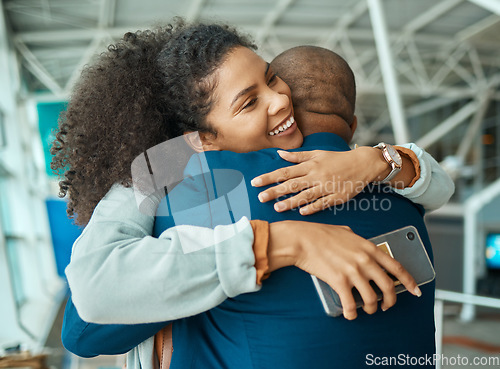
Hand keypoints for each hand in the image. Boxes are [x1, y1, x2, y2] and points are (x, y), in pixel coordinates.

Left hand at [251, 148, 387, 214]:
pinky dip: (312, 207)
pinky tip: (301, 212)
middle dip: (275, 191)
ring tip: (276, 208)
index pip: (285, 171)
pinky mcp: (337, 196)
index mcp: (310, 165)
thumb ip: (298, 156)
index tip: (255, 182)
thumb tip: (279, 154)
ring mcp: (327, 187)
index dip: (269, 177)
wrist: (363, 163)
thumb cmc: (337, 159)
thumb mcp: (317, 153)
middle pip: (292, 184)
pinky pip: (323, 203)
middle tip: (260, 197)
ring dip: (291, 202)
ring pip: (306, 195)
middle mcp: (316, 175)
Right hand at [267, 222, 421, 319]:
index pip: (396, 267)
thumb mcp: (346, 232)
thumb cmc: (320, 234)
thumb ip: (358, 241)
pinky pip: (351, 304)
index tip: (415, 290)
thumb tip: (361, 247)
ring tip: (368, 309)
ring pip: (372, 299)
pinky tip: (350, 314)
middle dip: (391, 300)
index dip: (408, 281)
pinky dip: (352, 313)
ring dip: (372, 308)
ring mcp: (353, 272)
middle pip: (388, 286)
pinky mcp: (339, 282)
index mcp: (369, 248)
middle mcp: (364, 260)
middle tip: (387, 306)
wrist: (302, 240)